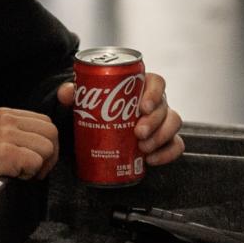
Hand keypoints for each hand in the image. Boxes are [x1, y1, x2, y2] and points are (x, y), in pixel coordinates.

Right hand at [0, 107, 60, 187]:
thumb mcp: (2, 139)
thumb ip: (24, 134)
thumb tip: (53, 141)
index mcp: (6, 113)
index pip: (46, 122)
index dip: (48, 143)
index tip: (39, 160)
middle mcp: (5, 119)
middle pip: (51, 132)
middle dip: (49, 155)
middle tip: (34, 170)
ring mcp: (3, 134)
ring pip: (46, 148)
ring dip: (37, 166)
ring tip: (19, 172)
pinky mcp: (3, 152)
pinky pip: (35, 162)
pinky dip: (28, 174)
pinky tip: (12, 175)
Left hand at [57, 71, 184, 166]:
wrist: (99, 129)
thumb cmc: (97, 109)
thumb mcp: (84, 101)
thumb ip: (75, 95)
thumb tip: (67, 93)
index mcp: (141, 86)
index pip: (157, 82)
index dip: (154, 93)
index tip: (142, 106)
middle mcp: (155, 103)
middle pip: (165, 106)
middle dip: (154, 121)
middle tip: (138, 133)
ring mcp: (162, 122)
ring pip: (174, 124)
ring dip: (161, 136)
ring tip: (143, 148)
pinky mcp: (164, 141)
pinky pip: (176, 145)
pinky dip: (168, 153)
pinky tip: (151, 160)